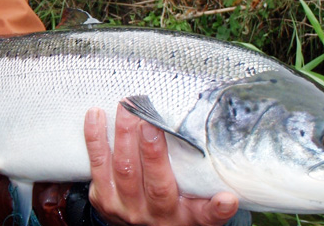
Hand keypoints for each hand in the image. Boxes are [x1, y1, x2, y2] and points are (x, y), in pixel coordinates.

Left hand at [84, 105, 238, 225]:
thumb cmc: (172, 209)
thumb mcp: (194, 211)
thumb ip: (210, 204)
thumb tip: (229, 198)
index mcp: (182, 217)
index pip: (202, 214)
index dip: (215, 208)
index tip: (227, 198)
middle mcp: (152, 215)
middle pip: (155, 184)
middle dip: (152, 150)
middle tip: (151, 119)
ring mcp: (123, 207)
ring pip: (122, 170)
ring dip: (123, 135)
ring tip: (126, 108)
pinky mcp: (101, 197)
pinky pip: (96, 165)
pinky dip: (95, 138)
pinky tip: (96, 115)